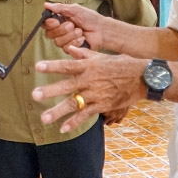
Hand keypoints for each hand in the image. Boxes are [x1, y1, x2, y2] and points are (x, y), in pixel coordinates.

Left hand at [32, 51, 146, 133]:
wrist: (142, 78)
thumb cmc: (121, 64)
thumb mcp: (102, 56)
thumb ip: (84, 54)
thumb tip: (69, 49)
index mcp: (89, 66)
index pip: (67, 65)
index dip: (52, 66)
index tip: (38, 66)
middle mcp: (90, 80)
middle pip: (67, 86)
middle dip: (50, 91)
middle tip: (35, 95)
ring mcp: (96, 94)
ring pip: (74, 103)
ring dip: (58, 111)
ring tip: (44, 118)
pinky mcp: (103, 106)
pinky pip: (86, 115)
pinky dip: (74, 122)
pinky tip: (63, 129)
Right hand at [42, 3, 103, 51]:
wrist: (101, 30)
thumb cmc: (90, 18)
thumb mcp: (75, 9)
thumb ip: (60, 8)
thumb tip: (46, 5)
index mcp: (59, 20)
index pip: (46, 24)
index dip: (49, 24)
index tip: (56, 21)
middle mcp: (60, 31)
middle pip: (50, 34)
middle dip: (62, 30)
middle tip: (72, 25)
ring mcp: (65, 40)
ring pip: (58, 42)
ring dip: (70, 36)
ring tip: (80, 31)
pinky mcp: (71, 48)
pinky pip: (66, 48)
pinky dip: (75, 42)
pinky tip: (82, 38)